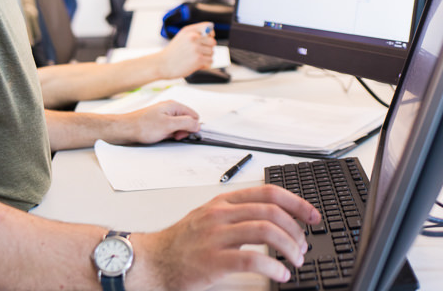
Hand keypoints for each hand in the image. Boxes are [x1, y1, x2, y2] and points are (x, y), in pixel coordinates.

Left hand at [119, 100, 199, 143]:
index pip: (194, 115)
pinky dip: (168, 133)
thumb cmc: (144, 126)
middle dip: (183, 131)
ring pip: (178, 126)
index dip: (191, 126)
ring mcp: (164, 115)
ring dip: (175, 133)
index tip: (183, 133)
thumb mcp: (169, 125)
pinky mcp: (159, 121)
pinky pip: (170, 128)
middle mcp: (170, 108)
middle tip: (173, 135)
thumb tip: (197, 124)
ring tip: (165, 135)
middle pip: (187, 121)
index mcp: (174, 106)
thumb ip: (186, 123)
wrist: (126, 129)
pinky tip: (161, 136)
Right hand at [136, 185, 320, 290]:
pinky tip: (280, 275)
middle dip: (296, 229)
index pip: (268, 192)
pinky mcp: (214, 260)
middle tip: (303, 246)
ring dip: (289, 248)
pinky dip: (273, 267)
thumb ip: (238, 214)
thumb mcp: (209, 217)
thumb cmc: (183, 241)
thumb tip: (275, 220)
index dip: (296, 202)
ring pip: (265, 232)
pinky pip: (252, 258)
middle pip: (271, 211)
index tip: (313, 215)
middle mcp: (221, 214)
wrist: (155, 259)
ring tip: (295, 261)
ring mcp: (217, 235)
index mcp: (224, 202)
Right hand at [157, 23, 216, 79]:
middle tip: (198, 52)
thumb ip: (195, 33)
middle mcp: (193, 37)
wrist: (162, 64)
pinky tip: (196, 65)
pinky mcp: (198, 59)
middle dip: (208, 48)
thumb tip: (212, 34)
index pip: (209, 27)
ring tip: (194, 59)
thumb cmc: (173, 52)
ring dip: (206, 57)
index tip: (206, 39)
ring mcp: (196, 48)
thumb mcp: (181, 37)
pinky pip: (210, 61)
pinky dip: (205, 65)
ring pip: (212, 52)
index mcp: (189, 30)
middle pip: (212, 41)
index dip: (210, 34)